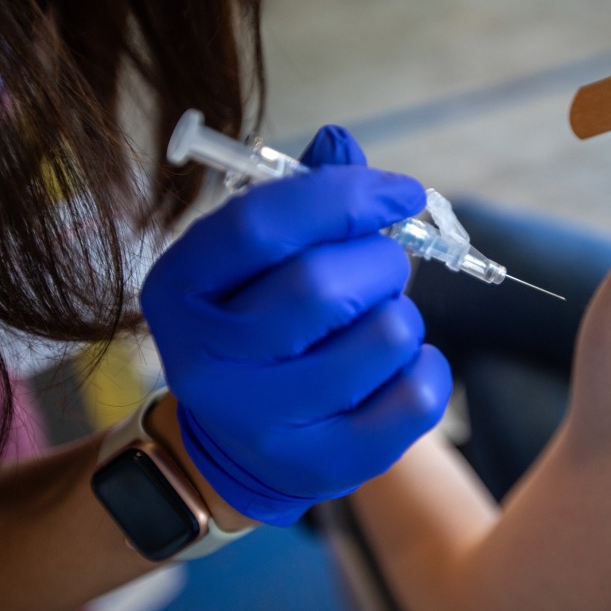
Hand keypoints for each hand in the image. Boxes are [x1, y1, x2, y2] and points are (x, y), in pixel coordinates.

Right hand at [141, 126, 451, 525]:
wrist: (241, 442)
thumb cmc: (261, 326)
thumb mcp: (257, 262)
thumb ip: (300, 201)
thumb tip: (342, 145)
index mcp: (182, 289)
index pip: (264, 223)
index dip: (347, 196)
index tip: (404, 191)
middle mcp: (207, 361)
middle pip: (325, 285)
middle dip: (382, 262)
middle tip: (385, 267)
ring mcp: (260, 422)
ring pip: (383, 337)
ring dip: (403, 315)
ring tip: (379, 323)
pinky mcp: (319, 466)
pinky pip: (415, 397)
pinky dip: (428, 367)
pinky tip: (401, 366)